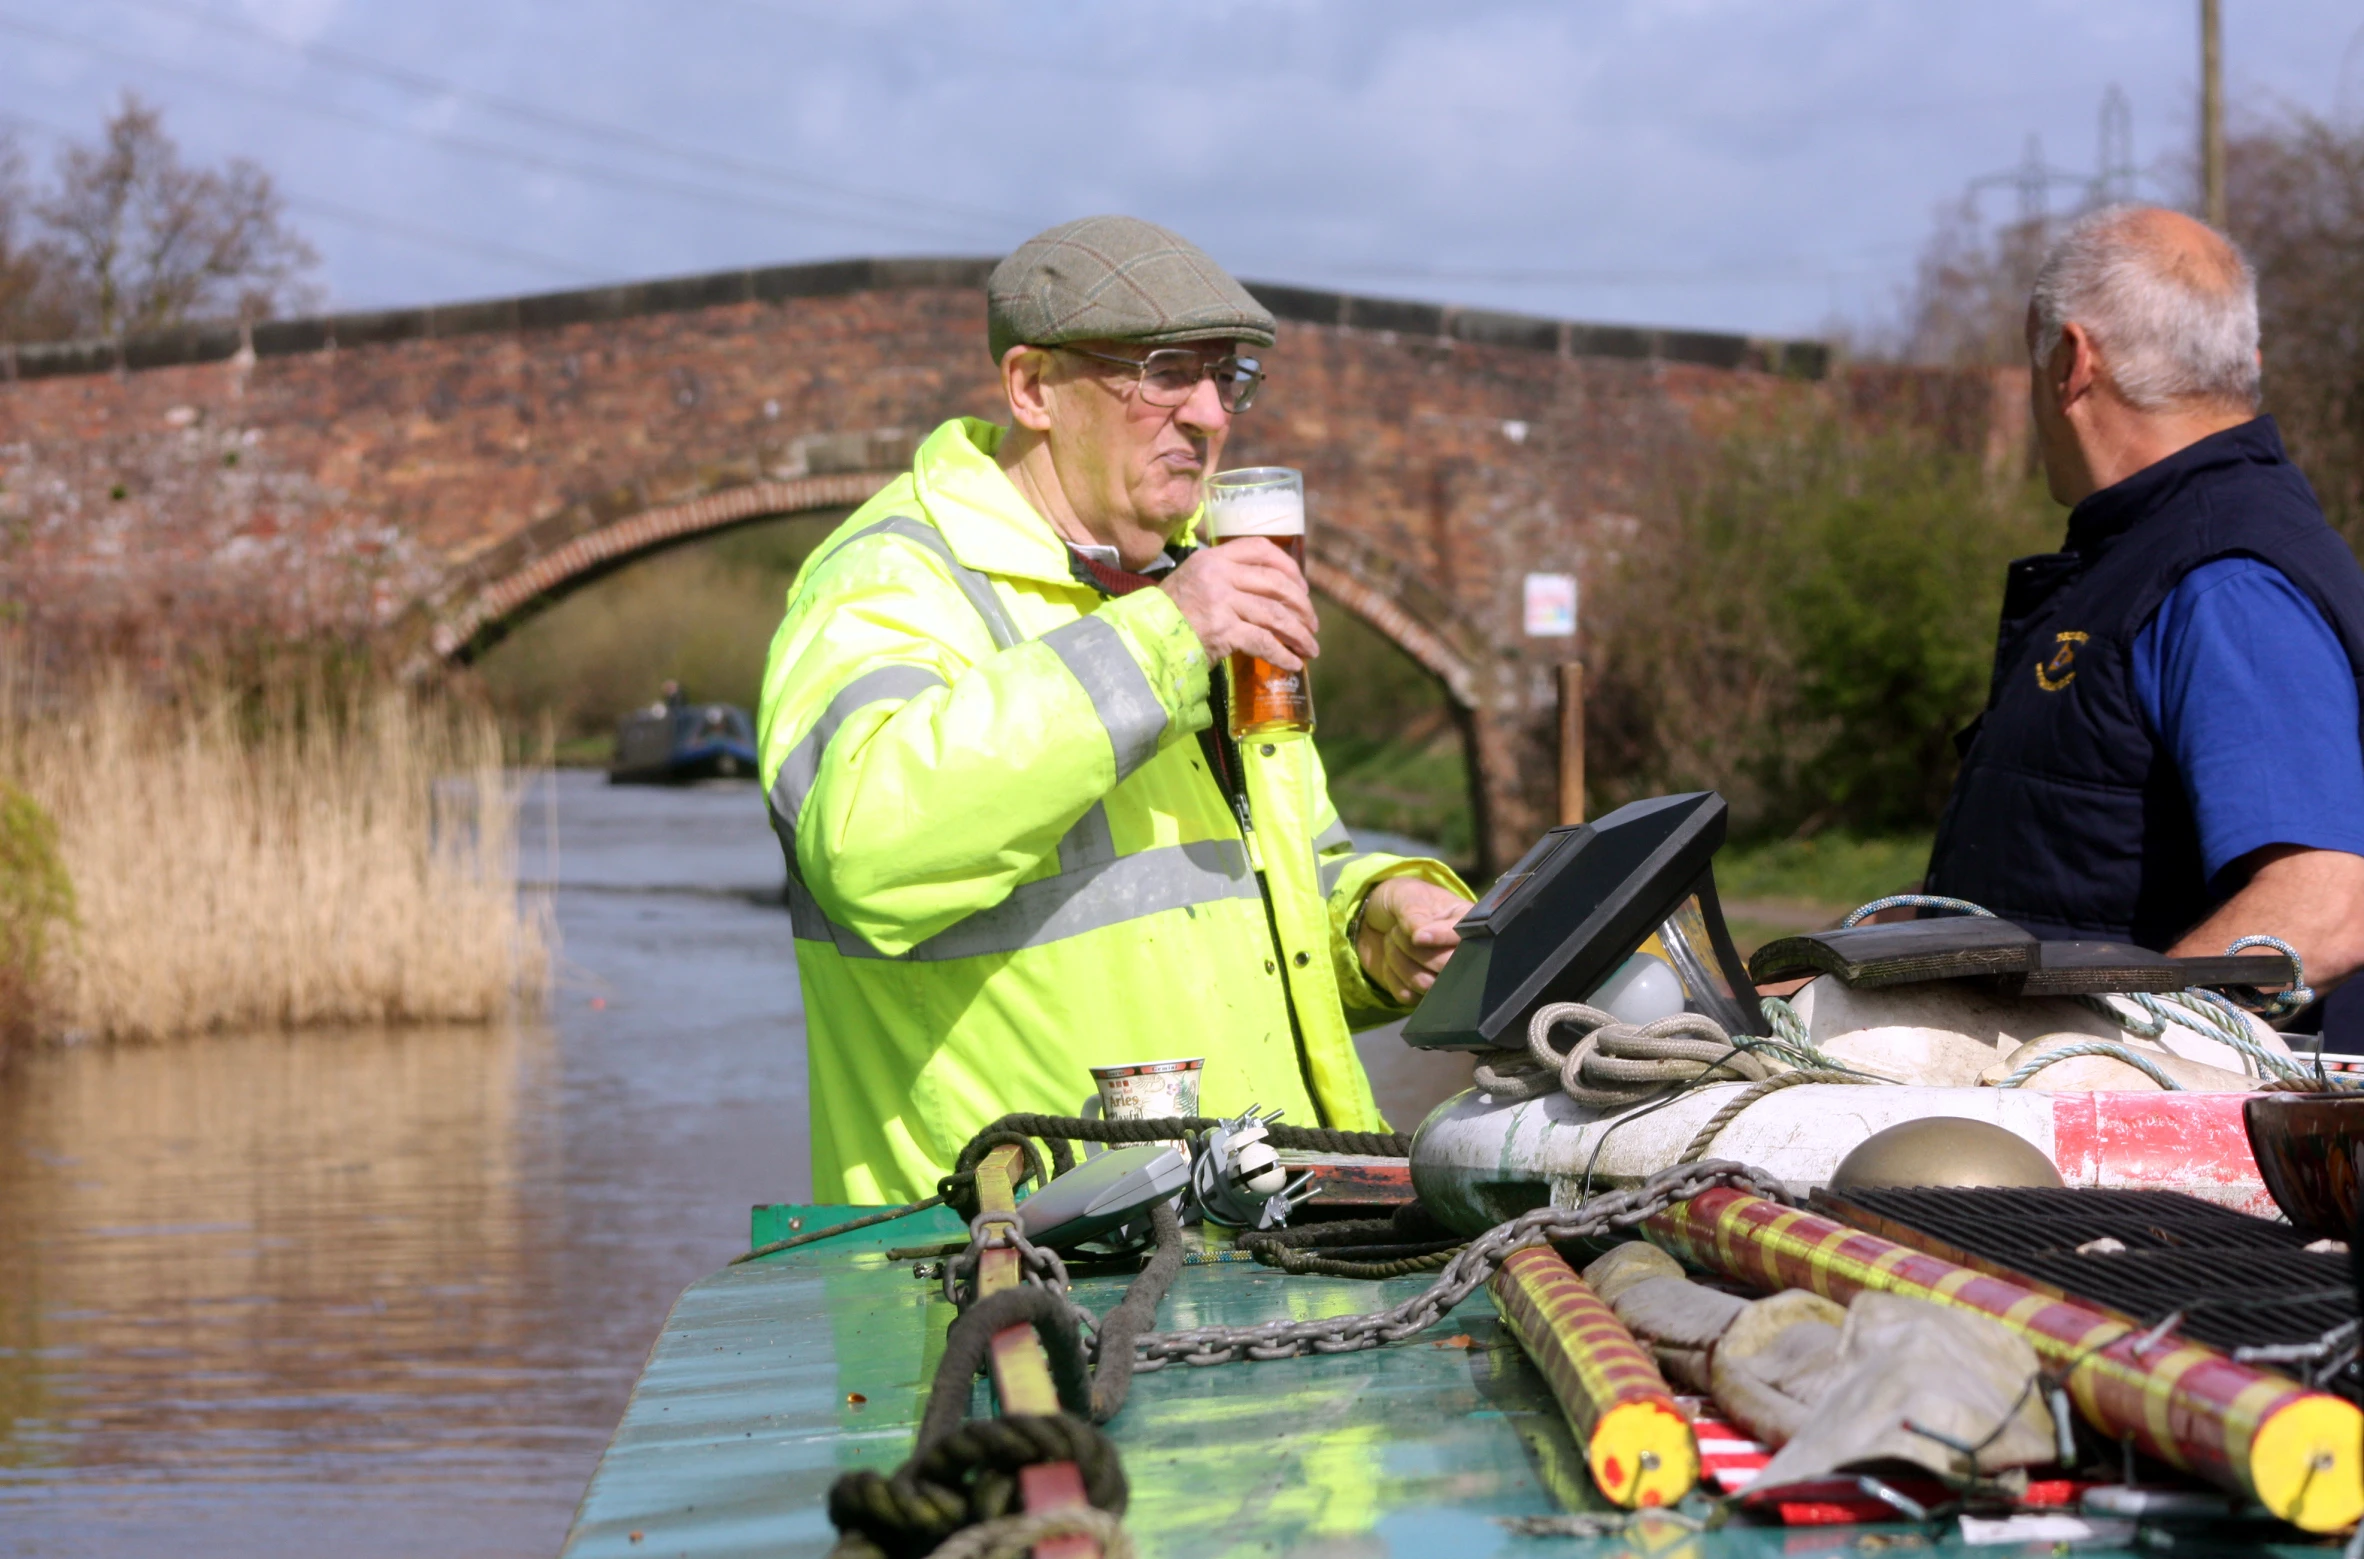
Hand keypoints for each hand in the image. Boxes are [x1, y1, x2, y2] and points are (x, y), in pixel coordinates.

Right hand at [1159, 539, 1318, 669]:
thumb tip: (1271, 594)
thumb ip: (1226, 579)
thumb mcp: (1195, 581)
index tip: (1302, 587)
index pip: (1261, 548)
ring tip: (1311, 648)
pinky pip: (1264, 641)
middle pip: (1276, 583)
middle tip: (1312, 624)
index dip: (1289, 567)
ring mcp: (1221, 601)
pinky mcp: (1223, 630)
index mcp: (1213, 558)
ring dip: (1299, 633)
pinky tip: (1293, 663)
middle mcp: (1219, 574)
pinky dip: (1283, 654)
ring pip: (1275, 614)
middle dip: (1302, 606)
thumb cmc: (1171, 615)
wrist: (1146, 639)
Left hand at [1356, 877, 1471, 1003]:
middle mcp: (1463, 954)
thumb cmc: (1403, 901)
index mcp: (1468, 924)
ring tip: (1392, 940)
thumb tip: (1422, 935)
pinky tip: (1391, 960)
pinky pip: (1407, 995)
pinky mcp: (1423, 994)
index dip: (1440, 939)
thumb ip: (1415, 914)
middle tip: (1397, 931)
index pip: (1466, 939)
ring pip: (1425, 984)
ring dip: (1399, 960)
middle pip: (1447, 967)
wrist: (1377, 919)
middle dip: (1414, 949)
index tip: (1417, 936)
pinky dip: (1392, 976)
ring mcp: (1444, 977)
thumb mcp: (1408, 897)